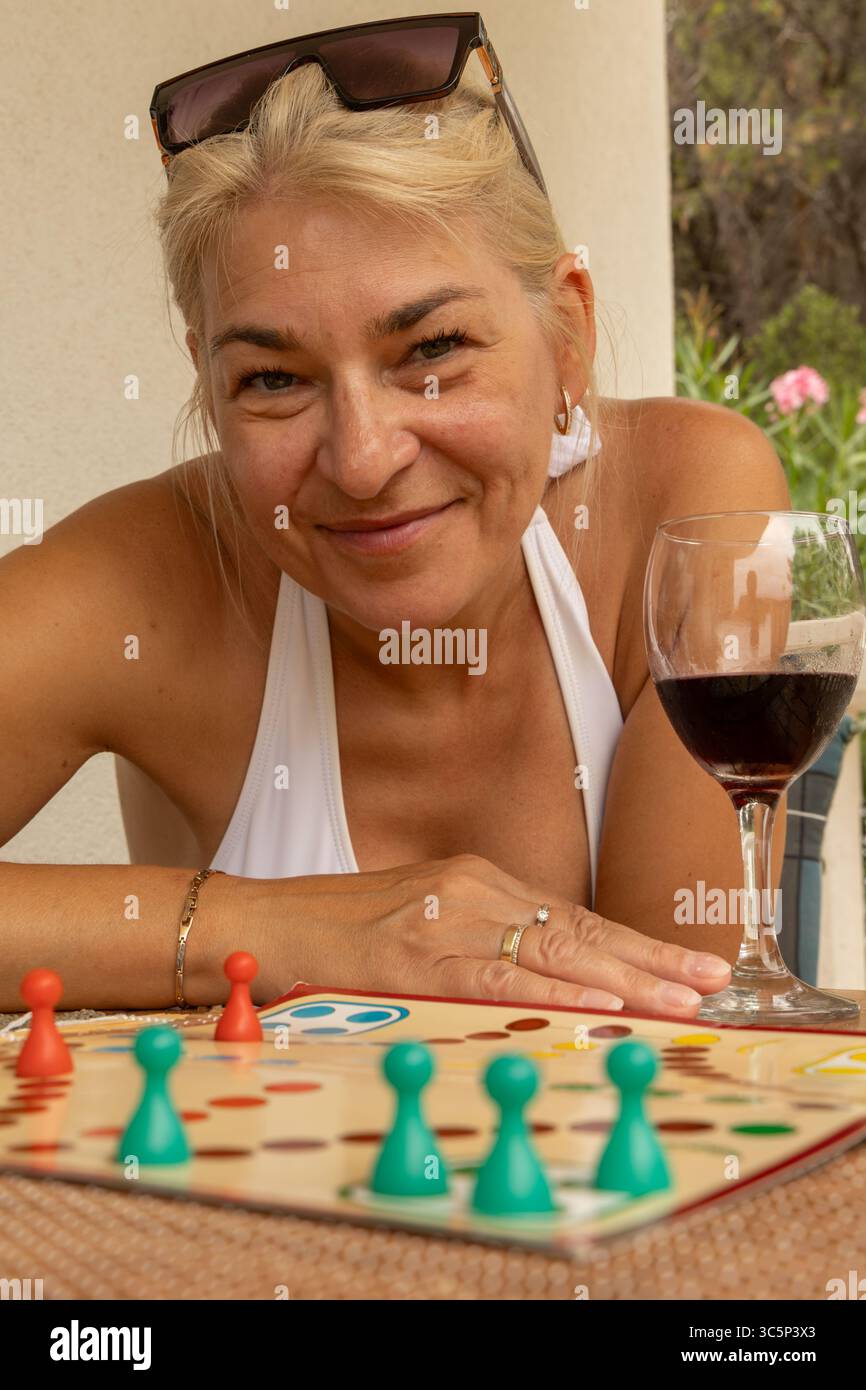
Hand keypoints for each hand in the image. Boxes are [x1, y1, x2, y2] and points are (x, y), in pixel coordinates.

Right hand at [306, 853, 731, 1018]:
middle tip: (711, 981)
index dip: (636, 944)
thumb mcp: (422, 923)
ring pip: (554, 950)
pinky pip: (498, 975)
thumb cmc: (339, 931)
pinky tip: (601, 1004)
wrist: (261, 921)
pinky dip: (555, 990)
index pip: (575, 916)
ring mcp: (445, 919)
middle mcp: (471, 888)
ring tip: (681, 1000)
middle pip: (579, 928)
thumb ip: (480, 939)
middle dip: (652, 959)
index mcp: (476, 879)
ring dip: (626, 980)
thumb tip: (548, 975)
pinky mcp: (416, 957)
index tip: (687, 965)